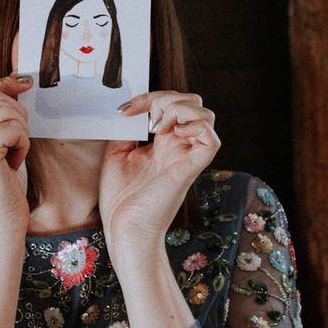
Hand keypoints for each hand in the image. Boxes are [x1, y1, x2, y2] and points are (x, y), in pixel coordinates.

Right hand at [0, 72, 33, 240]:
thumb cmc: (1, 193)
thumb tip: (15, 82)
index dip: (1, 82)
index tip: (23, 83)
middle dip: (15, 112)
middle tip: (18, 140)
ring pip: (5, 108)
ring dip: (20, 132)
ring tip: (12, 158)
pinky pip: (15, 128)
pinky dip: (22, 146)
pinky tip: (13, 166)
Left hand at [98, 91, 220, 251]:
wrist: (124, 230)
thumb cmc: (121, 202)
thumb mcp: (116, 155)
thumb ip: (126, 131)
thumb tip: (130, 110)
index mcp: (162, 145)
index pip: (170, 105)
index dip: (149, 98)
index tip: (124, 110)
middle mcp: (178, 148)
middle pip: (192, 102)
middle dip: (167, 98)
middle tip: (146, 121)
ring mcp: (186, 158)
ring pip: (206, 115)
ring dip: (179, 109)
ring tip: (158, 128)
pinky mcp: (191, 169)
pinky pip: (211, 138)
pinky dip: (194, 126)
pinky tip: (172, 135)